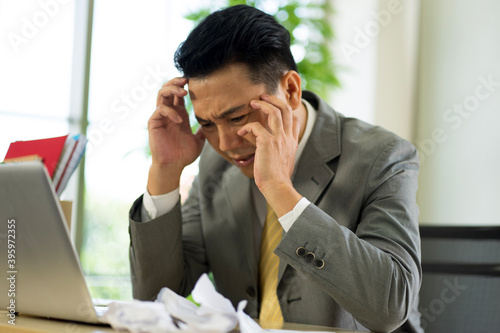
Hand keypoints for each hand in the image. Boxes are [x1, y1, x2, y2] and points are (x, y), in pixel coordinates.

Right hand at [147, 77, 204, 194]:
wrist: (173, 166)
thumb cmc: (184, 154)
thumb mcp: (199, 140)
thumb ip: (204, 129)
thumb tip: (216, 123)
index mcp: (178, 114)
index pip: (178, 93)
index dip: (184, 84)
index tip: (195, 80)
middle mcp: (168, 113)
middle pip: (167, 88)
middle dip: (176, 81)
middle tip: (187, 80)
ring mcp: (160, 117)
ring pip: (161, 94)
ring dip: (171, 89)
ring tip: (183, 92)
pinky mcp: (154, 123)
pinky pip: (160, 110)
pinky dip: (170, 112)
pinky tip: (180, 120)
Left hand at [237, 94, 301, 215]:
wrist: (277, 186)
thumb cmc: (278, 178)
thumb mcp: (285, 161)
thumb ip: (281, 151)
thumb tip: (272, 149)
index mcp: (292, 141)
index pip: (293, 118)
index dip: (285, 108)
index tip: (274, 106)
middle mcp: (287, 137)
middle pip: (285, 109)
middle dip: (273, 99)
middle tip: (262, 96)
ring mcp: (279, 138)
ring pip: (274, 112)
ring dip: (262, 104)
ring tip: (252, 102)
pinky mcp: (267, 142)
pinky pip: (256, 127)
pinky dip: (247, 127)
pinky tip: (241, 131)